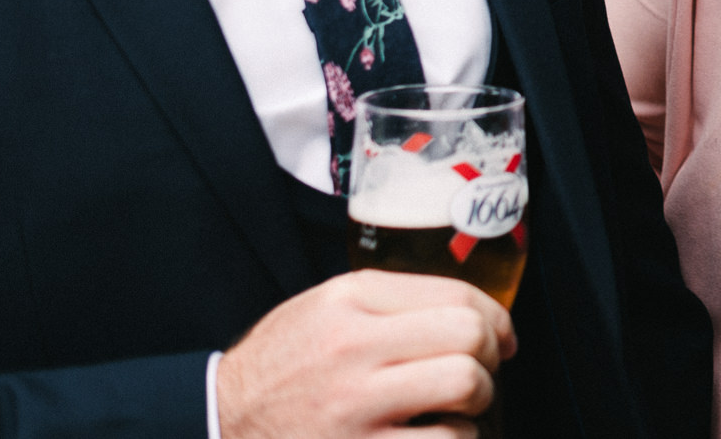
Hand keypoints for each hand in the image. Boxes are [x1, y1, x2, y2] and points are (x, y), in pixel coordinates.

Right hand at [216, 270, 515, 438]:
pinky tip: (435, 436)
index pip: (456, 296)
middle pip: (468, 338)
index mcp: (349, 302)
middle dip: (490, 358)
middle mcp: (351, 349)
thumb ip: (391, 300)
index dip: (496, 319)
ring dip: (475, 405)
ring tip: (457, 410)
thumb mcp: (323, 309)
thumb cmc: (283, 366)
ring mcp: (352, 406)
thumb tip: (474, 313)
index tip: (502, 339)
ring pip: (464, 389)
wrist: (218, 422)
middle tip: (482, 373)